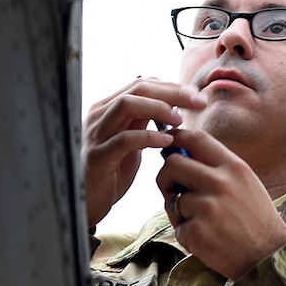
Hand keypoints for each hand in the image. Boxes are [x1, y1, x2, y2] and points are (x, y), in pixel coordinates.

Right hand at [81, 79, 205, 227]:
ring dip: (159, 108)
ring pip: (127, 105)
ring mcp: (96, 134)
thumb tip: (172, 105)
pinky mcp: (98, 156)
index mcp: (108, 108)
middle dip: (172, 92)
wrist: (88, 201)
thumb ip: (144, 121)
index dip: (171, 86)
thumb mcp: (132, 141)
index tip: (195, 95)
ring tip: (180, 119)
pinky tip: (167, 141)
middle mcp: (100, 115)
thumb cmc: (112, 170)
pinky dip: (148, 137)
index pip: (142, 84)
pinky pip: (124, 139)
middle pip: (138, 89)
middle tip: (197, 101)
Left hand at [157, 128, 285, 278]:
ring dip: (181, 213)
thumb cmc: (256, 220)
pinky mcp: (197, 231)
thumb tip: (185, 155)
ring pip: (173, 199)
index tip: (169, 144)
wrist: (268, 257)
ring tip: (204, 224)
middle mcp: (219, 182)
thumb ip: (218, 168)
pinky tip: (208, 240)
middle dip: (166, 177)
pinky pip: (178, 227)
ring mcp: (207, 207)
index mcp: (233, 167)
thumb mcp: (246, 183)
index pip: (196, 138)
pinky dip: (187, 235)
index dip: (176, 138)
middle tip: (172, 190)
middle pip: (173, 164)